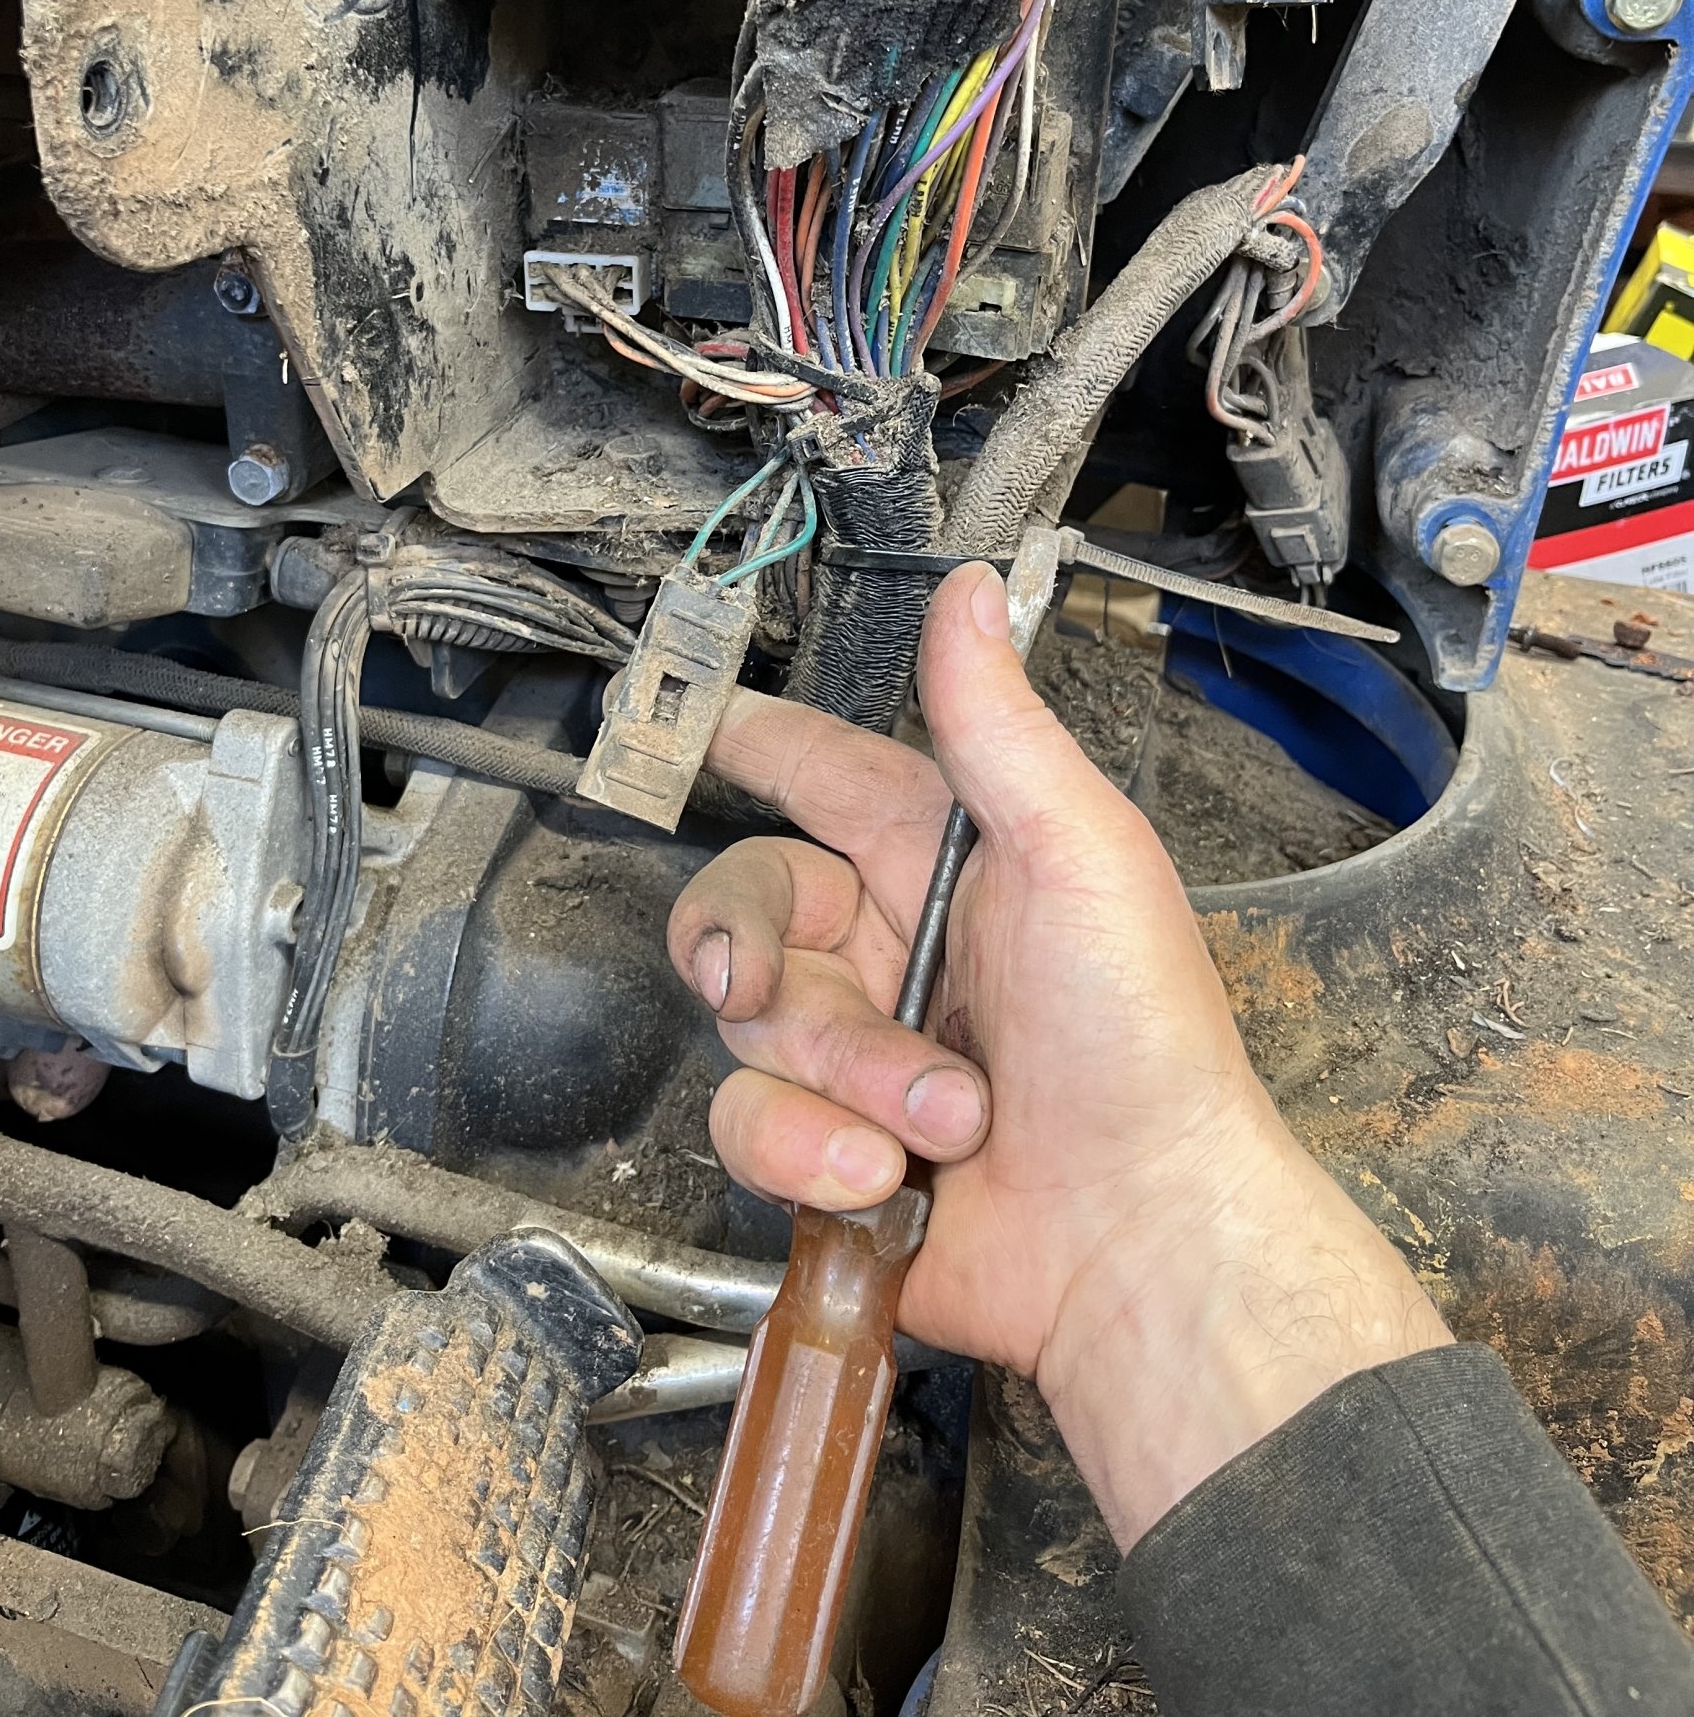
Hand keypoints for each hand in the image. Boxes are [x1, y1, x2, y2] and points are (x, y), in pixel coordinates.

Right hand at [668, 562, 1449, 1547]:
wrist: (1143, 1242)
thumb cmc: (1145, 1047)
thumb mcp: (1082, 855)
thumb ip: (997, 726)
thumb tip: (966, 591)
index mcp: (943, 859)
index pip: (818, 772)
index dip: (750, 743)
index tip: (687, 723)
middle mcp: (889, 947)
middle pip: (743, 899)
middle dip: (743, 941)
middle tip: (756, 977)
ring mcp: (856, 1053)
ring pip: (747, 1026)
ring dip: (841, 1077)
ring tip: (944, 1115)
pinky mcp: (827, 1149)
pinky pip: (747, 1125)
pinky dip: (812, 1153)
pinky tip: (888, 1177)